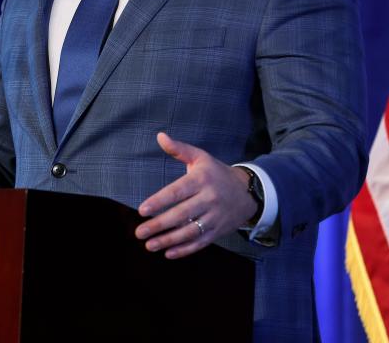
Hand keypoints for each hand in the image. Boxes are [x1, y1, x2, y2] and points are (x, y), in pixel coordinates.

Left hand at [134, 132, 256, 258]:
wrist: (248, 191)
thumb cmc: (216, 173)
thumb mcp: (200, 157)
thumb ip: (179, 149)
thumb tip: (160, 136)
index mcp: (201, 180)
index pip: (177, 192)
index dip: (159, 201)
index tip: (142, 210)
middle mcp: (209, 199)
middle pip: (181, 215)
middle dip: (159, 225)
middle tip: (139, 232)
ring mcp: (214, 217)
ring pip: (190, 232)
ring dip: (168, 240)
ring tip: (149, 245)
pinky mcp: (218, 231)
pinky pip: (201, 243)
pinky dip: (185, 250)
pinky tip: (168, 253)